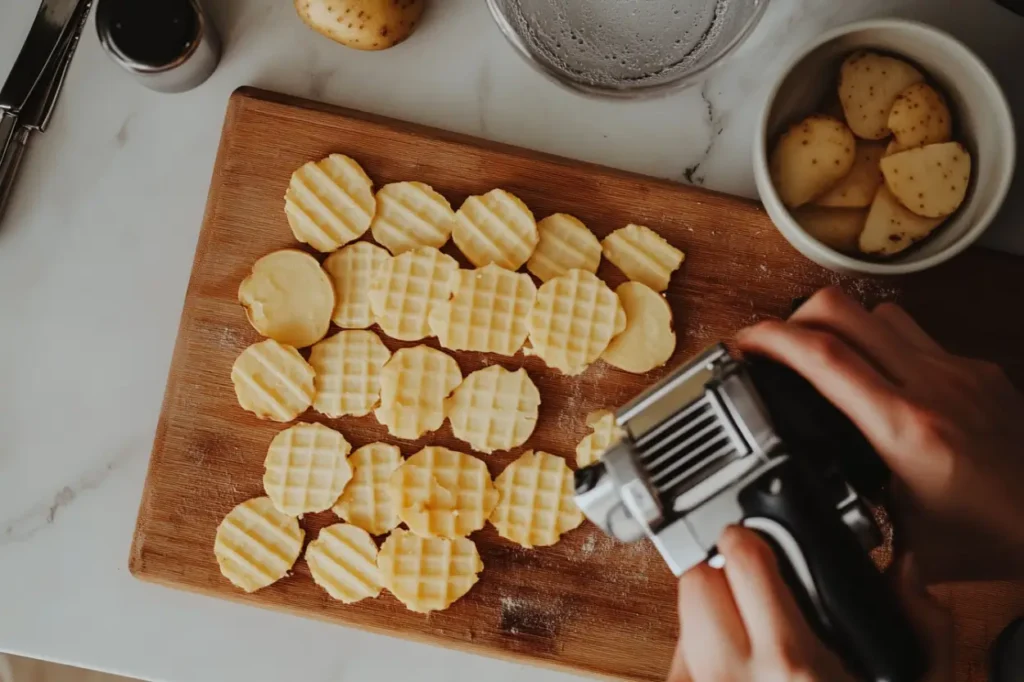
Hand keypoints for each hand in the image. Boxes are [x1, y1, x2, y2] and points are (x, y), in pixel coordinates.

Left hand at [668, 526, 951, 681]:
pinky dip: (697, 660)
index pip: (740, 561)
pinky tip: (734, 671)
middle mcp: (736, 678)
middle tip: (747, 586)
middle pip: (695, 583)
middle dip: (718, 575)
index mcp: (791, 660)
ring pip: (681, 624)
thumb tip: (901, 574)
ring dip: (706, 618)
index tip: (755, 541)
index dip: (747, 541)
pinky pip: (677, 668)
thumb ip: (920, 627)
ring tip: (745, 633)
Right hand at [735, 287, 1023, 581]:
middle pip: (841, 311)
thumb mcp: (912, 549)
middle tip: (772, 347)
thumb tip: (815, 543)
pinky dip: (880, 342)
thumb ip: (857, 538)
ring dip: (837, 326)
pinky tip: (876, 377)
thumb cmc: (1000, 537)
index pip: (824, 358)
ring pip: (876, 313)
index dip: (771, 340)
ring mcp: (957, 370)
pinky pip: (912, 333)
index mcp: (906, 431)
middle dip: (791, 319)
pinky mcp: (976, 368)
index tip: (742, 344)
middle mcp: (932, 386)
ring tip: (819, 357)